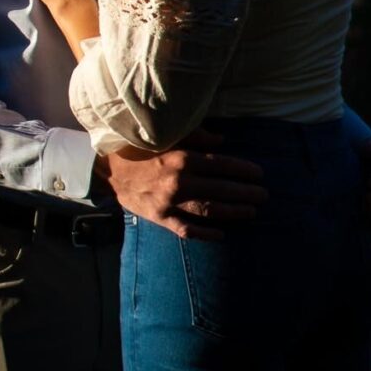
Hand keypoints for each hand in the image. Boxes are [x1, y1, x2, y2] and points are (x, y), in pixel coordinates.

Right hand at [95, 133, 266, 241]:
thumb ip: (196, 136)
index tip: (259, 174)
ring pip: (209, 210)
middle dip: (245, 193)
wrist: (107, 170)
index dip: (243, 170)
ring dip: (233, 212)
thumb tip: (223, 141)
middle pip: (220, 189)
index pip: (221, 165)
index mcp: (182, 158)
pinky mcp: (160, 218)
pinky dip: (205, 233)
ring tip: (251, 212)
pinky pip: (187, 229)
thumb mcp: (166, 135)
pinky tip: (221, 234)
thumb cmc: (138, 148)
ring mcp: (169, 202)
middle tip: (263, 196)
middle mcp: (178, 181)